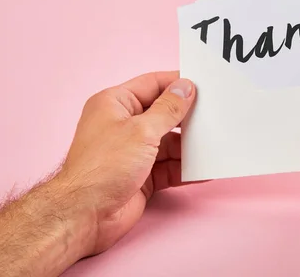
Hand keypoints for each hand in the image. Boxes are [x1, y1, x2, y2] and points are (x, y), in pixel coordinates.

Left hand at [56, 71, 196, 255]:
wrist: (86, 215)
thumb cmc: (102, 167)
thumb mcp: (141, 130)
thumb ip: (168, 109)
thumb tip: (185, 88)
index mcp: (115, 104)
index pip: (152, 84)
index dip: (177, 84)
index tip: (201, 84)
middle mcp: (123, 125)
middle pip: (163, 114)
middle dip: (187, 118)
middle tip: (214, 113)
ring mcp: (133, 152)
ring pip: (169, 143)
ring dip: (189, 146)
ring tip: (214, 143)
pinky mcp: (142, 176)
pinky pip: (170, 167)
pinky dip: (185, 168)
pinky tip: (203, 169)